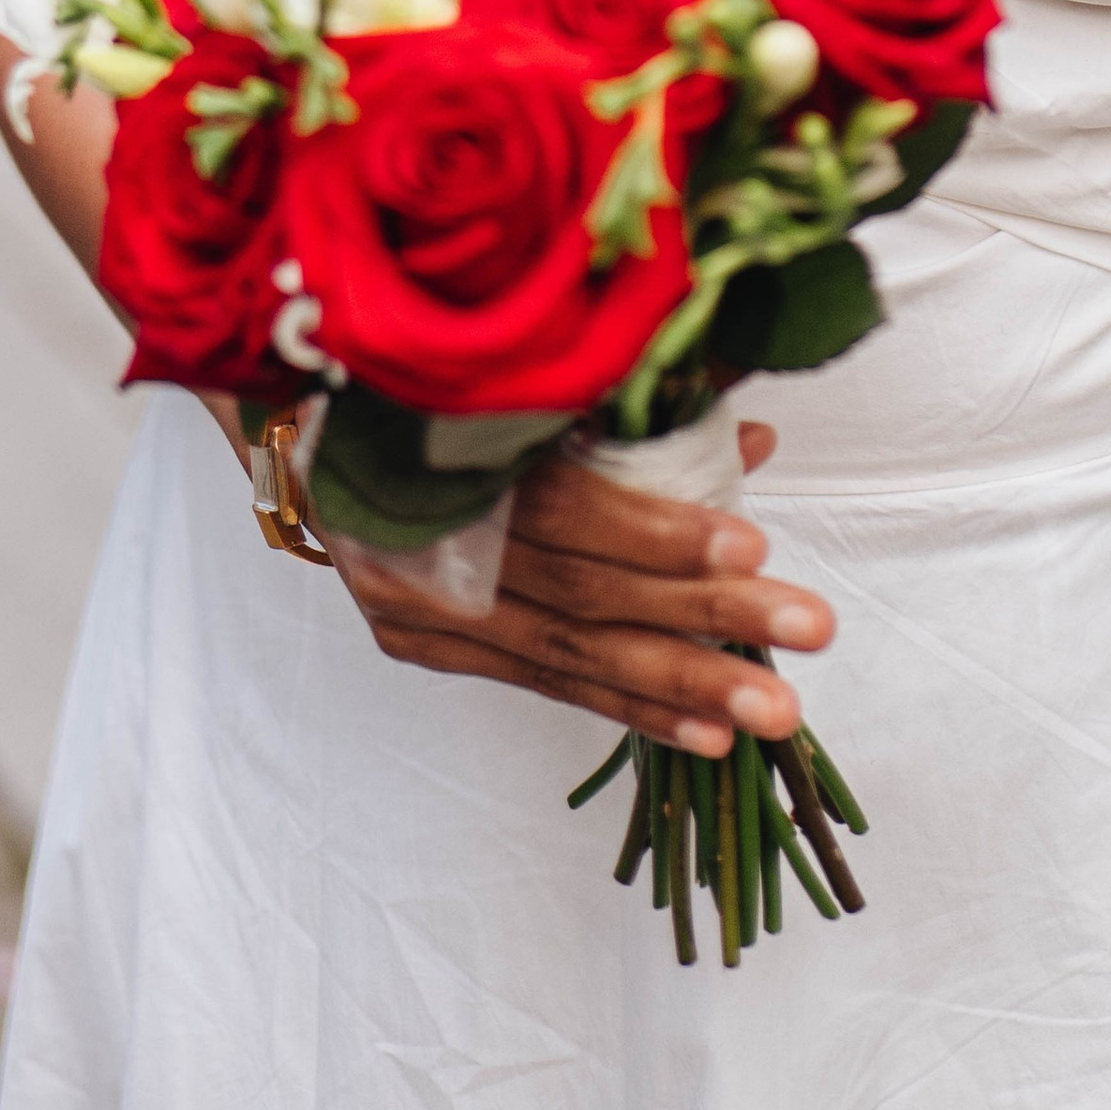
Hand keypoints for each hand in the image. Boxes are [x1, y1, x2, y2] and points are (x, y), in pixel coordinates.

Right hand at [328, 420, 835, 752]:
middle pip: (581, 590)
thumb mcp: (520, 376)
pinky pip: (542, 680)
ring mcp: (420, 602)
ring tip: (773, 709)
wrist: (300, 415)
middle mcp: (430, 539)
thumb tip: (750, 441)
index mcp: (448, 452)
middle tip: (810, 628)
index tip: (753, 542)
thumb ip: (632, 413)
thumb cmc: (431, 377)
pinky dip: (628, 707)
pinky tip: (704, 733)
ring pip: (568, 651)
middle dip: (705, 615)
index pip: (564, 510)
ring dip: (682, 684)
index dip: (657, 532)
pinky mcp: (423, 640)